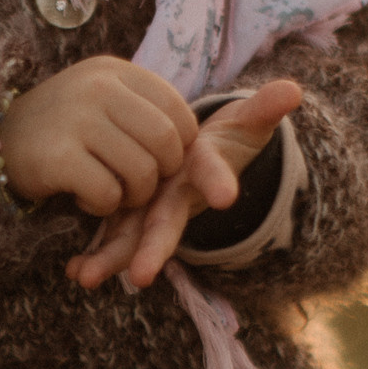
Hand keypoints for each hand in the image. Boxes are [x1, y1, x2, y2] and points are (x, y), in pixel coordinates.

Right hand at [0, 57, 201, 214]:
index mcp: (115, 71)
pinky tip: (84, 197)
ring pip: (141, 173)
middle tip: (137, 185)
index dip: (179, 148)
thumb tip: (193, 142)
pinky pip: (108, 194)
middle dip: (160, 176)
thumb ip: (143, 110)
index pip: (178, 111)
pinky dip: (102, 207)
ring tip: (110, 193)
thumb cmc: (60, 126)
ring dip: (132, 197)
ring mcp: (77, 119)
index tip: (158, 162)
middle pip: (166, 143)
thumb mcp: (100, 99)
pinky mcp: (58, 156)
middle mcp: (98, 88)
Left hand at [66, 78, 303, 291]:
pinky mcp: (129, 211)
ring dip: (111, 259)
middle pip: (167, 225)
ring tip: (85, 277)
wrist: (208, 158)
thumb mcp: (248, 123)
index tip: (226, 196)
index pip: (214, 176)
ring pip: (132, 237)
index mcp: (203, 172)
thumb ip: (265, 109)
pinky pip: (112, 235)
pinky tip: (74, 271)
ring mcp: (152, 208)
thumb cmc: (227, 141)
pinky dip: (96, 255)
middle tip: (141, 275)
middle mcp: (178, 197)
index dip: (218, 182)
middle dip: (154, 250)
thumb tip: (293, 91)